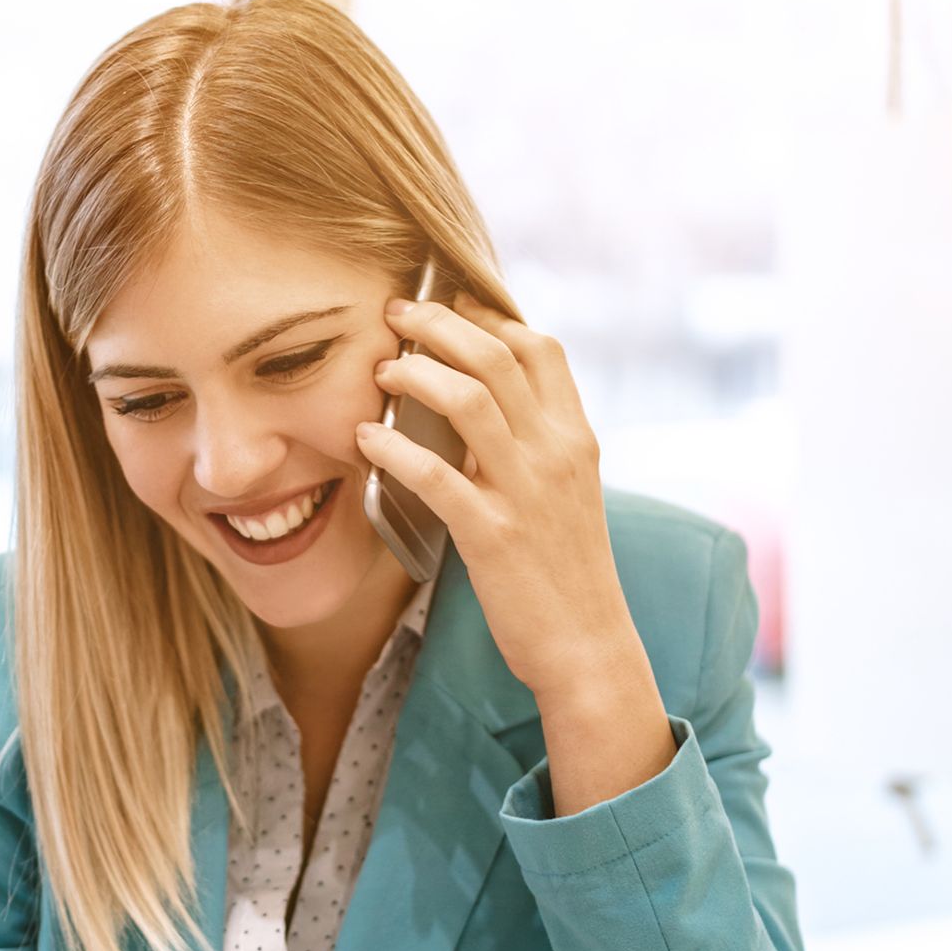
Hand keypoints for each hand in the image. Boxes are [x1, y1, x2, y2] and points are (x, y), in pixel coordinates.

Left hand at [356, 293, 674, 811]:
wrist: (587, 646)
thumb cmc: (566, 571)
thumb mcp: (568, 493)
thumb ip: (538, 445)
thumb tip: (487, 404)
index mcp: (577, 438)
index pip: (540, 347)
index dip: (488, 316)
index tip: (446, 304)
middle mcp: (557, 454)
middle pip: (496, 357)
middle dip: (439, 324)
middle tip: (395, 315)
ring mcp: (526, 493)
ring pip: (467, 401)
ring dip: (414, 374)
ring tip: (380, 371)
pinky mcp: (492, 536)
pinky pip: (435, 476)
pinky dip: (392, 450)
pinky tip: (364, 441)